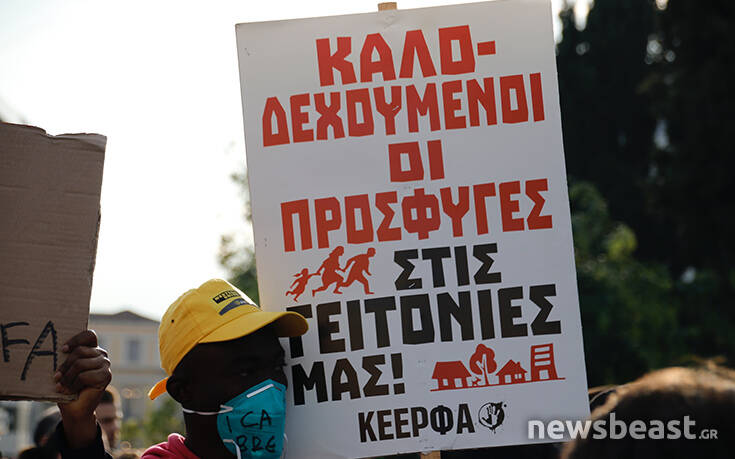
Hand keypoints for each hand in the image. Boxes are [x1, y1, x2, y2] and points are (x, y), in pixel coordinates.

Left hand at [55, 330, 111, 448]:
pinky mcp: (106, 376)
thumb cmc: (67, 388)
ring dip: (67, 377)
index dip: (76, 340)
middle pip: (79, 351)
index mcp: (91, 349)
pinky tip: (71, 390)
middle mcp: (101, 354)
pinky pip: (84, 375)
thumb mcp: (65, 371)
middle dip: (64, 366)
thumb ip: (66, 360)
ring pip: (80, 364)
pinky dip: (74, 385)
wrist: (75, 409)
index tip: (62, 350)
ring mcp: (105, 364)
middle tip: (56, 378)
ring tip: (62, 386)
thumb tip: (59, 352)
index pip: (89, 335)